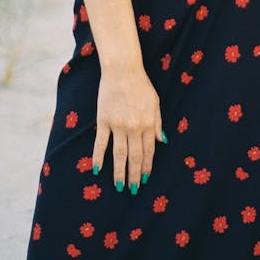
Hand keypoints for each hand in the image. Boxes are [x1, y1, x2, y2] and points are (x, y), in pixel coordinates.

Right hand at [92, 63, 165, 193]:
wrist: (123, 70)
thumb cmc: (141, 84)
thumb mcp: (155, 102)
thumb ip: (157, 123)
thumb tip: (162, 141)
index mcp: (148, 124)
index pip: (148, 151)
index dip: (147, 167)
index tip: (145, 179)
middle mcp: (134, 127)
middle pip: (134, 157)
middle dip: (134, 175)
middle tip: (133, 190)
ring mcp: (118, 125)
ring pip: (119, 154)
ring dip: (119, 172)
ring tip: (119, 186)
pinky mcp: (104, 121)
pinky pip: (101, 143)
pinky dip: (98, 157)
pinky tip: (97, 169)